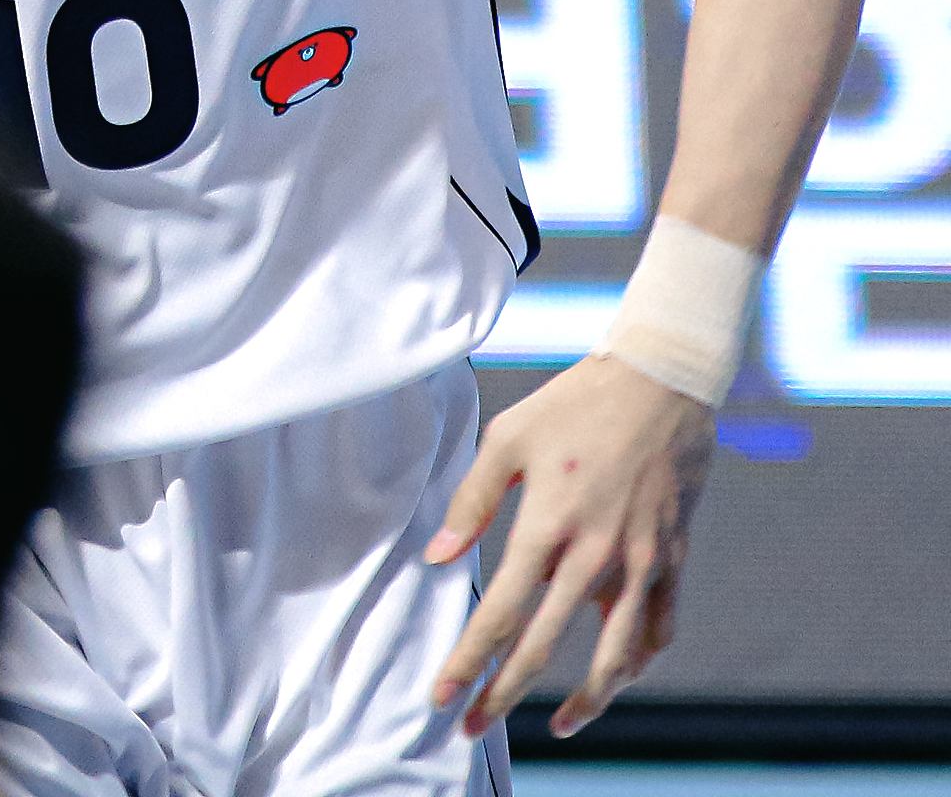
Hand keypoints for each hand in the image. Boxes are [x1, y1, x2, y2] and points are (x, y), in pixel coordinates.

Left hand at [424, 354, 713, 737]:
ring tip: (557, 725)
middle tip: (471, 728)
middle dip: (503, 694)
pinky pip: (659, 627)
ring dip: (584, 701)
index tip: (442, 697)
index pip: (500, 612)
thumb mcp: (508, 437)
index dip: (468, 662)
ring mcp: (639, 560)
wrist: (659, 381)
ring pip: (614, 656)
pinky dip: (638, 660)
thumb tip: (437, 558)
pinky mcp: (671, 557)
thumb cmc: (573, 404)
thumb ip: (471, 501)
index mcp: (548, 522)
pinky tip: (618, 673)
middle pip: (544, 645)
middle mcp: (595, 553)